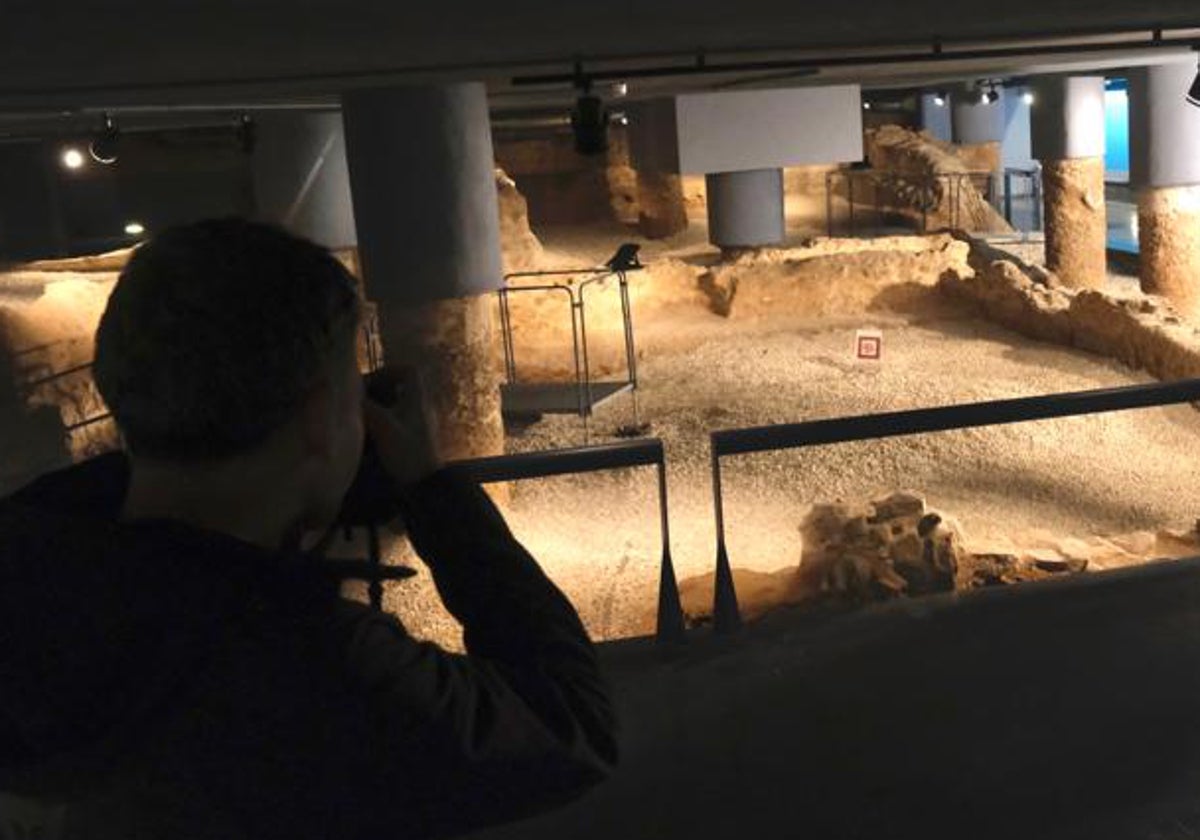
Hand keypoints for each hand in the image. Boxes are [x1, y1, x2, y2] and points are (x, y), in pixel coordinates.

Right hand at [362, 366, 441, 488]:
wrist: (425, 486)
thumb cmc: (407, 454)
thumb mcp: (383, 427)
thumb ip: (367, 407)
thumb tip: (351, 394)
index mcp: (418, 400)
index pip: (409, 370)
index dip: (388, 371)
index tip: (370, 384)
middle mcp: (422, 408)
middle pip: (400, 387)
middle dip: (378, 392)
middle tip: (360, 403)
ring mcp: (420, 424)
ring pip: (397, 405)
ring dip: (379, 409)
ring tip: (362, 420)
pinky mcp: (416, 439)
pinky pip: (398, 422)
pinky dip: (384, 424)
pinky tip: (370, 438)